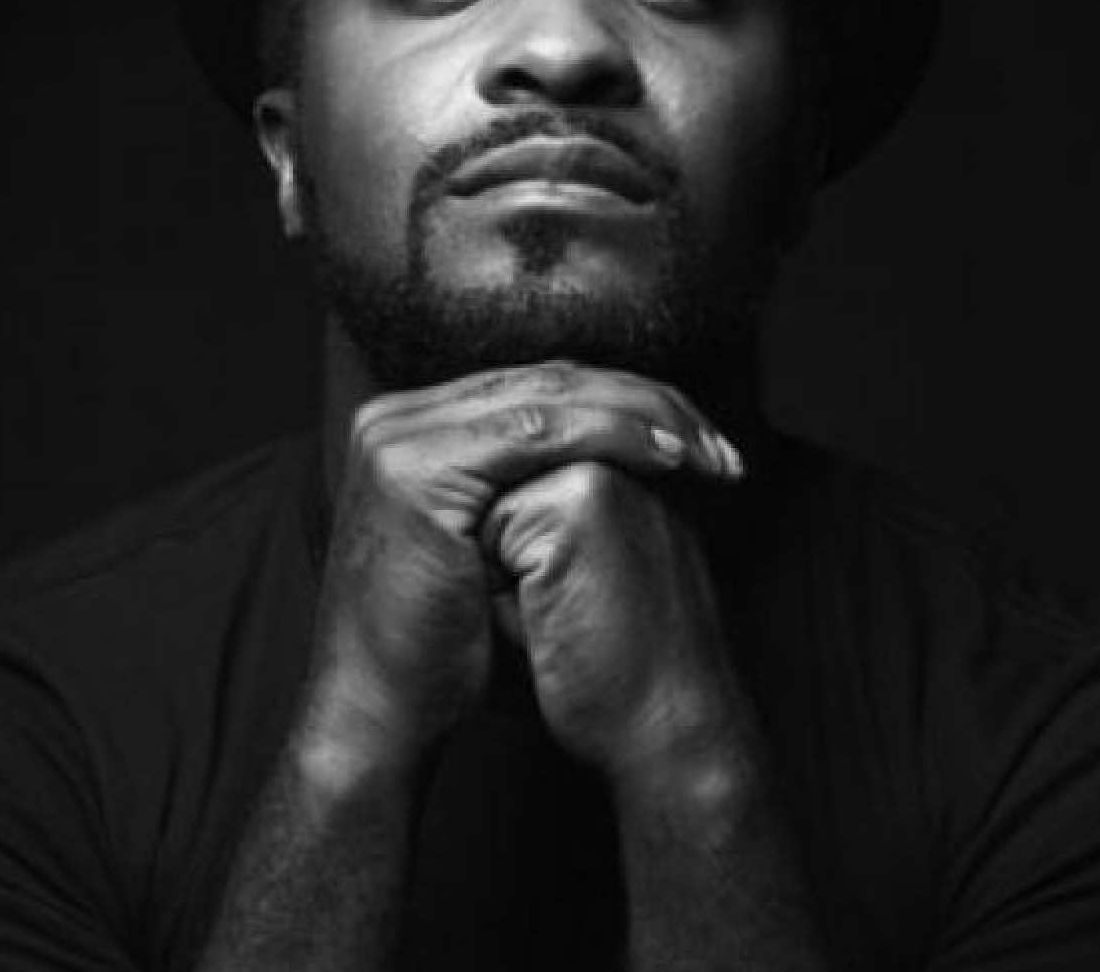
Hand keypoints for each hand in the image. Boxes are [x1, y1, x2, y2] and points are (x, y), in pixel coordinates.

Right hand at [297, 363, 739, 782]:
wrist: (380, 718)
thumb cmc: (443, 651)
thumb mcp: (489, 551)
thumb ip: (526, 492)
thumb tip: (613, 464)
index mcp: (408, 427)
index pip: (535, 388)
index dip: (622, 403)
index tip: (697, 438)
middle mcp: (395, 418)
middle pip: (545, 382)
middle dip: (644, 404)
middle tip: (719, 442)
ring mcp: (398, 438)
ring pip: (549, 398)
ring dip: (641, 415)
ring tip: (706, 448)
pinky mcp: (416, 469)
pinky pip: (536, 433)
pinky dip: (612, 436)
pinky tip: (666, 455)